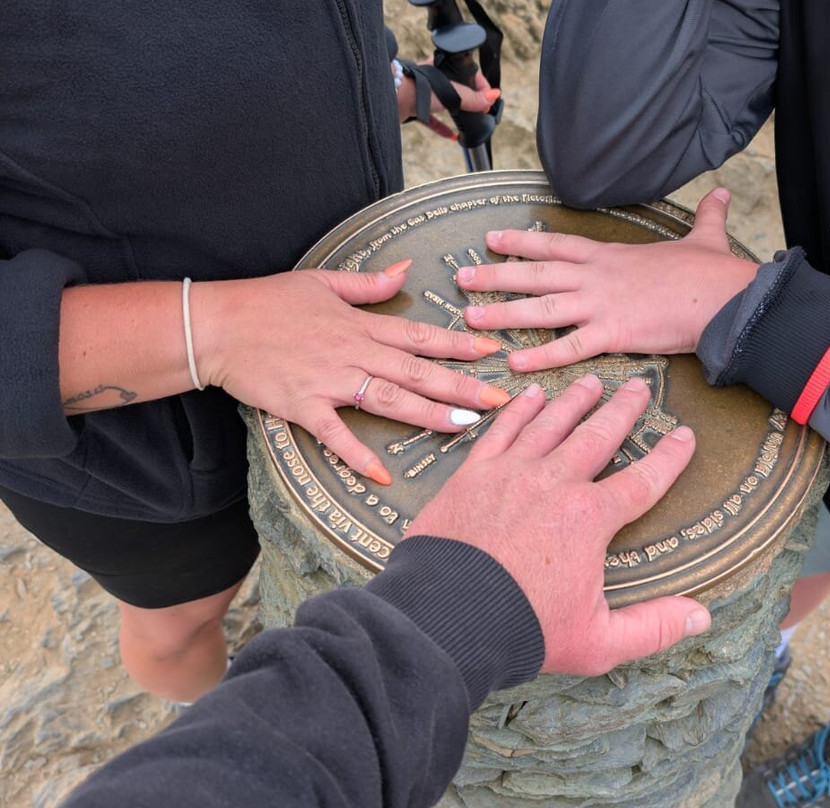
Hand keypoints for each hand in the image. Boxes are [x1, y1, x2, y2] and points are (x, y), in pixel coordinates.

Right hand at [193, 262, 509, 483]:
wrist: (218, 326)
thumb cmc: (268, 302)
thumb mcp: (323, 281)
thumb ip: (369, 284)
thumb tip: (406, 270)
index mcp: (361, 326)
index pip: (421, 336)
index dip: (460, 345)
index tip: (492, 353)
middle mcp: (353, 353)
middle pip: (417, 371)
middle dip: (461, 386)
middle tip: (498, 400)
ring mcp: (330, 381)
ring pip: (389, 399)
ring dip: (428, 414)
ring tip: (464, 426)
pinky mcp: (304, 406)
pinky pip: (335, 434)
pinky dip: (358, 454)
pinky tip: (383, 473)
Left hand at [396, 58, 500, 139]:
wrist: (392, 99)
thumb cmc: (419, 88)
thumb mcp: (453, 93)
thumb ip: (473, 98)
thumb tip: (494, 96)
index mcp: (443, 66)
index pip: (468, 73)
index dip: (481, 86)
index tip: (488, 100)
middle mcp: (434, 78)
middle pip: (457, 89)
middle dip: (469, 100)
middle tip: (480, 111)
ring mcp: (424, 94)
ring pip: (445, 104)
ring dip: (457, 113)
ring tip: (469, 121)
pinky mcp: (416, 108)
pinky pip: (433, 120)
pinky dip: (443, 128)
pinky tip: (453, 136)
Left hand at [406, 374, 711, 675]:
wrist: (445, 618)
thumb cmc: (522, 630)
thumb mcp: (599, 641)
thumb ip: (653, 627)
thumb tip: (701, 616)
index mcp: (589, 519)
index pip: (643, 480)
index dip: (669, 457)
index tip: (685, 435)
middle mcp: (554, 483)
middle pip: (598, 436)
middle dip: (623, 409)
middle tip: (639, 387)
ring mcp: (511, 474)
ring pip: (551, 424)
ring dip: (574, 400)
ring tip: (591, 381)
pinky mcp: (473, 474)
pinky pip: (502, 431)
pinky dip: (519, 410)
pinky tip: (531, 395)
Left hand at [458, 189, 759, 371]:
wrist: (725, 297)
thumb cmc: (713, 272)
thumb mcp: (705, 238)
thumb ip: (707, 216)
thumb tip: (723, 193)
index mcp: (610, 255)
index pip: (556, 244)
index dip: (521, 241)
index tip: (491, 239)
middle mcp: (597, 277)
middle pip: (537, 273)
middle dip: (496, 276)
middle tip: (462, 278)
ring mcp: (602, 305)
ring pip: (542, 308)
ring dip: (504, 313)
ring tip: (471, 318)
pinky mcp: (614, 334)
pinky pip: (570, 348)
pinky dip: (541, 357)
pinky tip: (515, 363)